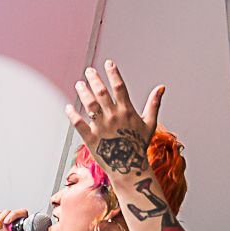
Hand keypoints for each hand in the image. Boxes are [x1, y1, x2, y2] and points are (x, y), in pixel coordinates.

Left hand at [67, 61, 162, 181]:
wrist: (129, 168)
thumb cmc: (139, 145)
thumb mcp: (150, 123)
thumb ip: (154, 104)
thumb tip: (161, 88)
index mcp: (127, 111)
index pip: (119, 87)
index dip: (113, 73)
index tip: (108, 63)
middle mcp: (113, 117)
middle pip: (102, 93)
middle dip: (94, 79)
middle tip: (89, 70)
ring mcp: (101, 128)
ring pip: (90, 105)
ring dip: (83, 93)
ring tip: (79, 84)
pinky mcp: (91, 139)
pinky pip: (79, 124)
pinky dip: (73, 115)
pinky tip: (68, 107)